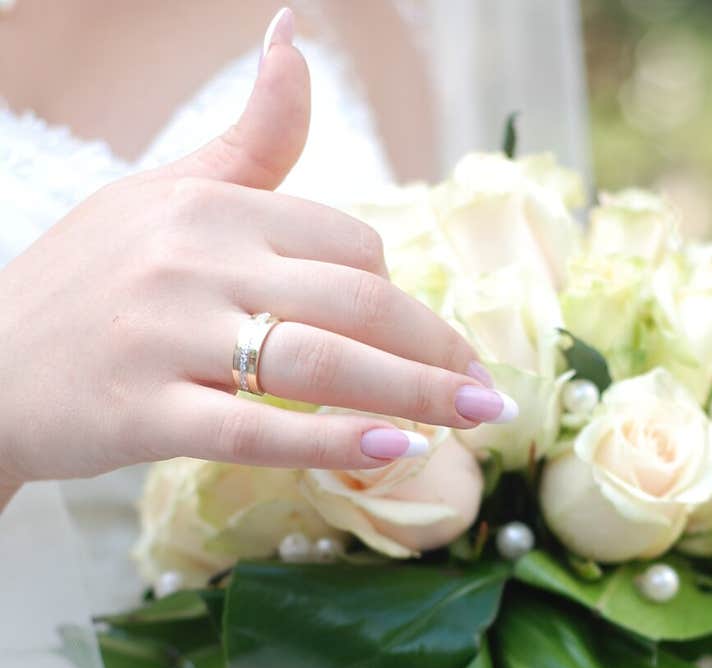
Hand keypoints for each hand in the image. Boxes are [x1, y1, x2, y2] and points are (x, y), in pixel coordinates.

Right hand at [0, 11, 512, 500]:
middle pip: (354, 299)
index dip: (400, 299)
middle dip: (437, 349)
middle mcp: (196, 261)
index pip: (348, 244)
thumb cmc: (93, 281)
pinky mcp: (144, 412)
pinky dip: (330, 442)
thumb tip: (295, 32)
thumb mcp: (168, 194)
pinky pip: (254, 429)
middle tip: (490, 394)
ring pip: (319, 362)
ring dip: (413, 394)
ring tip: (477, 420)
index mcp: (214, 206)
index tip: (428, 347)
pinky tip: (392, 452)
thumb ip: (251, 137)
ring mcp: (168, 337)